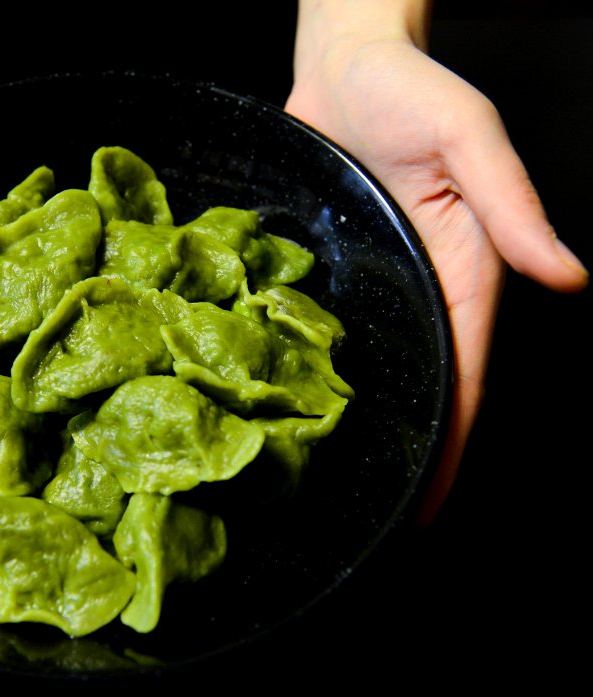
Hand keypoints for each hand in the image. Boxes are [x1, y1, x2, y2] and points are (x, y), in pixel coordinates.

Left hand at [285, 0, 587, 524]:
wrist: (344, 63)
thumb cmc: (412, 88)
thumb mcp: (471, 138)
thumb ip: (512, 204)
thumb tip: (569, 273)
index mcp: (462, 267)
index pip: (465, 370)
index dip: (453, 439)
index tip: (431, 503)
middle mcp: (420, 282)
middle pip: (422, 380)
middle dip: (411, 446)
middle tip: (381, 510)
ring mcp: (375, 276)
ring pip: (377, 362)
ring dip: (367, 415)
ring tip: (340, 476)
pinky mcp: (333, 263)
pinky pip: (327, 326)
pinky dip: (320, 366)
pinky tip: (297, 400)